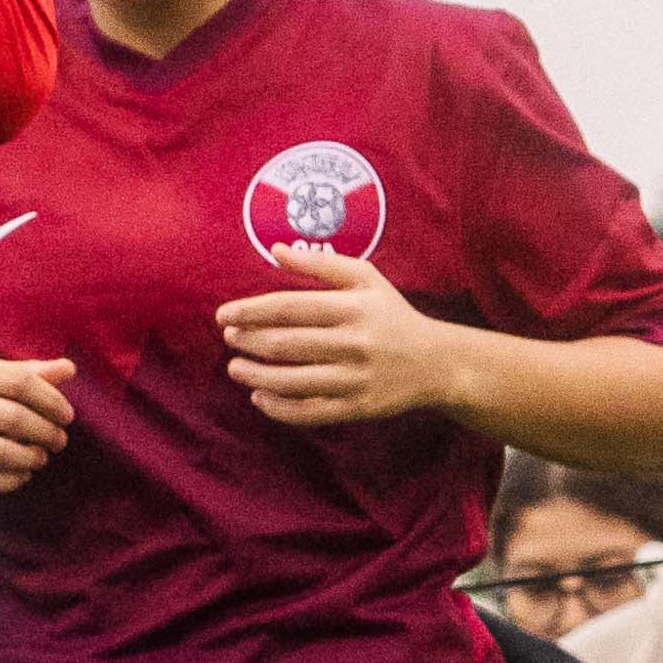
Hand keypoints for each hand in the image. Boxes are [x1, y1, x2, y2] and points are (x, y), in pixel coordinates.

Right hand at [0, 353, 78, 497]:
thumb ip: (20, 374)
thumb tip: (68, 369)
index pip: (17, 381)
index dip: (50, 399)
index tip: (67, 415)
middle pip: (12, 417)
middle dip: (45, 432)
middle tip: (59, 440)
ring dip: (31, 458)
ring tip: (41, 458)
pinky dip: (10, 481)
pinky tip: (21, 475)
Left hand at [219, 244, 470, 429]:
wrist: (437, 363)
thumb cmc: (392, 315)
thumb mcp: (366, 279)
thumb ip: (320, 263)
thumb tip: (276, 251)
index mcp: (353, 307)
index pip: (290, 308)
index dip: (251, 311)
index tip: (225, 315)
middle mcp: (355, 343)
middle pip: (287, 344)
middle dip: (249, 341)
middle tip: (229, 338)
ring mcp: (356, 379)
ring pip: (293, 381)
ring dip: (256, 376)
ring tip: (235, 368)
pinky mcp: (358, 408)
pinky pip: (310, 412)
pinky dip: (279, 408)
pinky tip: (259, 398)